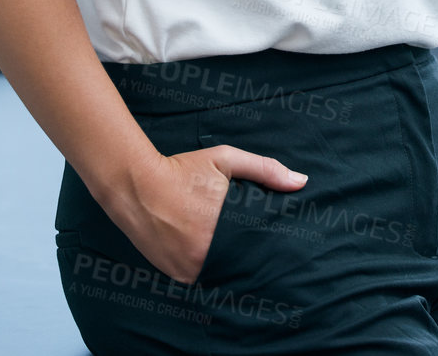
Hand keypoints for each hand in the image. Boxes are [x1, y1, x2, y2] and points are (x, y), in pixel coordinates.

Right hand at [107, 144, 306, 283]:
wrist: (136, 184)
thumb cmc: (183, 170)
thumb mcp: (226, 160)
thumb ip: (265, 170)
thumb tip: (301, 181)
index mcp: (224, 231)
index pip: (257, 250)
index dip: (267, 249)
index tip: (278, 248)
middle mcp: (205, 256)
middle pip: (239, 265)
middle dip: (248, 259)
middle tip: (260, 254)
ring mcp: (187, 269)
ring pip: (219, 274)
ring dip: (227, 266)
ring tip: (236, 255)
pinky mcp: (174, 274)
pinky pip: (199, 277)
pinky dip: (206, 268)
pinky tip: (210, 255)